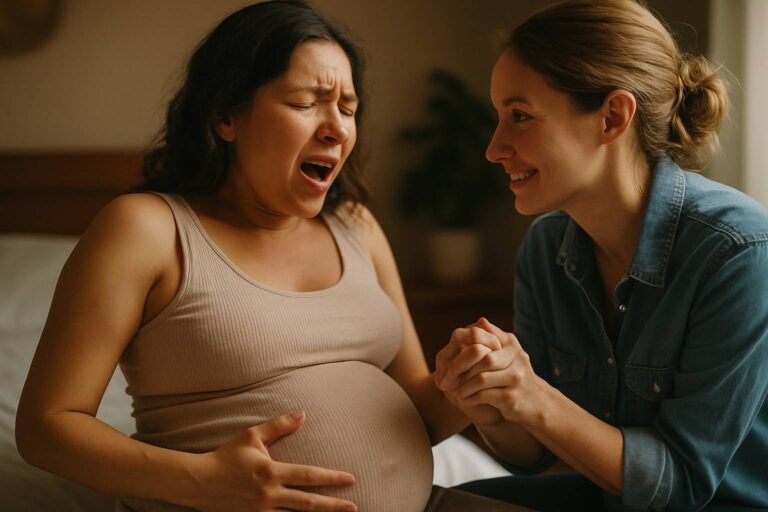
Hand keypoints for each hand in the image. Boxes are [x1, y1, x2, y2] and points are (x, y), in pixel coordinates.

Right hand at [194, 412, 356, 511]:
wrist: (199, 482)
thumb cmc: (227, 456)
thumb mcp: (252, 436)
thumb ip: (279, 425)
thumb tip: (303, 414)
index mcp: (271, 471)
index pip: (308, 475)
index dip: (331, 478)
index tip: (350, 479)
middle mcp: (268, 494)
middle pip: (308, 503)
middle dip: (333, 506)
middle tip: (354, 507)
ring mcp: (261, 511)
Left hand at [447, 319, 546, 427]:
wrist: (538, 404)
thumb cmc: (515, 376)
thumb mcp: (509, 354)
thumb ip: (495, 337)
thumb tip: (480, 320)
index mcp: (513, 346)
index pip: (484, 340)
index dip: (465, 350)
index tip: (450, 360)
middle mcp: (518, 360)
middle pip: (483, 359)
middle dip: (462, 369)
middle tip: (448, 379)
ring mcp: (516, 379)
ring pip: (481, 378)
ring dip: (464, 386)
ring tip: (454, 391)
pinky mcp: (512, 398)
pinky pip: (484, 395)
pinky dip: (471, 398)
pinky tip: (465, 400)